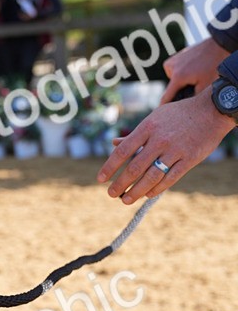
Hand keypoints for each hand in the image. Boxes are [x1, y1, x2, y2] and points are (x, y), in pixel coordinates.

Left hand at [97, 88, 232, 202]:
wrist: (211, 110)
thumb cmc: (178, 115)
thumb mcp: (154, 118)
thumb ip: (135, 134)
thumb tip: (113, 143)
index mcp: (147, 128)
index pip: (123, 151)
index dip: (110, 167)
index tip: (100, 179)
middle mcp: (159, 140)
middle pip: (134, 168)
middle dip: (120, 184)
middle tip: (111, 194)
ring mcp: (175, 150)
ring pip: (151, 177)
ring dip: (136, 191)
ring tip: (126, 200)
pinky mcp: (190, 159)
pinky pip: (170, 179)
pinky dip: (157, 189)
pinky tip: (147, 194)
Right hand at [159, 37, 225, 102]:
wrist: (218, 46)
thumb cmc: (213, 66)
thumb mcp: (204, 86)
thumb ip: (191, 97)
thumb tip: (183, 103)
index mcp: (178, 77)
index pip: (166, 97)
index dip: (164, 107)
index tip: (161, 114)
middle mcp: (171, 67)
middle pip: (171, 87)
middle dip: (179, 90)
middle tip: (193, 88)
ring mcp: (173, 60)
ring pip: (173, 78)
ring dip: (181, 81)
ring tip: (195, 76)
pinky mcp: (176, 56)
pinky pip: (175, 69)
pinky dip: (182, 72)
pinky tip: (192, 69)